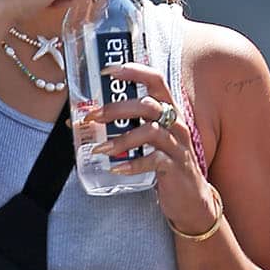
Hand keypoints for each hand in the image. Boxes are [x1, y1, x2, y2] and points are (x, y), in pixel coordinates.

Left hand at [81, 61, 215, 233]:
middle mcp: (175, 123)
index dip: (133, 71)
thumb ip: (123, 127)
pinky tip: (115, 168)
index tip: (107, 71)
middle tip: (92, 117)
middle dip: (116, 108)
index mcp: (168, 110)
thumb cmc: (163, 163)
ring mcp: (177, 144)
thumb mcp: (147, 140)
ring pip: (150, 132)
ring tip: (99, 149)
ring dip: (121, 139)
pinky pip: (153, 160)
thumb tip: (79, 122)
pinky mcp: (176, 166)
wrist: (190, 197)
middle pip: (147, 105)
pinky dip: (132, 164)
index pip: (155, 80)